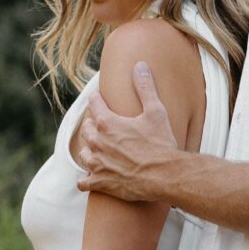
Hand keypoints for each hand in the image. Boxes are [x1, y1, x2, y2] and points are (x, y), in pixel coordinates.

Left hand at [77, 62, 177, 199]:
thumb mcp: (156, 112)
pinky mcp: (100, 183)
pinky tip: (92, 177)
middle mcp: (97, 142)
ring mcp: (97, 164)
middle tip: (102, 126)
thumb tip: (139, 65)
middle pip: (86, 129)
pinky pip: (83, 182)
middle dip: (93, 125)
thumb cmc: (161, 144)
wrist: (165, 176)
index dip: (98, 100)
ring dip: (90, 151)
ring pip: (83, 154)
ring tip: (98, 151)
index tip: (100, 98)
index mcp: (107, 123)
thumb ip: (145, 87)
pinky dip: (87, 179)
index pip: (94, 104)